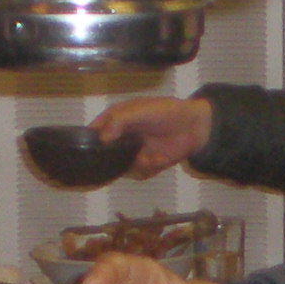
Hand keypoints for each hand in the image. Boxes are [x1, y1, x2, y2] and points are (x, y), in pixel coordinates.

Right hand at [90, 95, 211, 177]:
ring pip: (123, 167)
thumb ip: (119, 121)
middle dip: (118, 160)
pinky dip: (150, 167)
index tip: (94, 151)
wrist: (194, 126)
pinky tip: (160, 158)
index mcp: (115, 120)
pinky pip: (139, 173)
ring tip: (152, 156)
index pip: (94, 133)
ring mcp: (133, 151)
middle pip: (106, 155)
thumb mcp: (140, 110)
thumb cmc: (166, 112)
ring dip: (139, 164)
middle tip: (133, 157)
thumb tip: (102, 138)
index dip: (90, 142)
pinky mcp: (146, 163)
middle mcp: (121, 137)